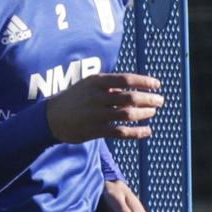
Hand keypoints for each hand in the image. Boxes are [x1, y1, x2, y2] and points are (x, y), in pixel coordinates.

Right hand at [45, 71, 163, 142]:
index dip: (144, 81)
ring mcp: (96, 115)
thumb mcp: (89, 84)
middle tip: (160, 100)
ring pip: (127, 115)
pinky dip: (136, 132)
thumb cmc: (75, 98)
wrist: (51, 117)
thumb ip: (110, 85)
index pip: (126, 79)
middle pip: (129, 97)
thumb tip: (136, 86)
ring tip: (152, 112)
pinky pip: (121, 132)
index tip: (157, 84)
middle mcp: (97, 97)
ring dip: (144, 114)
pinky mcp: (95, 131)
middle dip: (149, 99)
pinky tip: (147, 131)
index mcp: (96, 81)